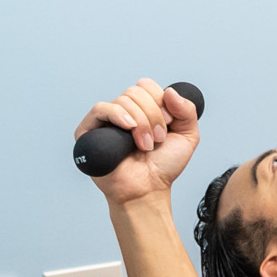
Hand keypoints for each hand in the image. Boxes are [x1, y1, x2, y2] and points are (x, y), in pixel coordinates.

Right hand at [76, 79, 200, 202]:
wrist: (148, 190)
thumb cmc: (163, 167)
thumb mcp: (187, 136)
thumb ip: (187, 110)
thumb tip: (170, 91)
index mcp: (141, 109)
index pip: (147, 86)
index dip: (160, 102)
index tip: (168, 125)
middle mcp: (122, 111)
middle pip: (136, 92)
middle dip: (153, 116)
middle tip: (158, 139)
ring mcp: (105, 120)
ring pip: (123, 100)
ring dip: (141, 123)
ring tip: (146, 145)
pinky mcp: (89, 131)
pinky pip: (100, 109)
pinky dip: (118, 115)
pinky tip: (129, 128)